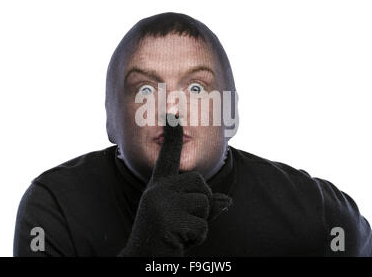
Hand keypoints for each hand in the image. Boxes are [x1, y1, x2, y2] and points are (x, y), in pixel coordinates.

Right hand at [118, 114, 231, 256]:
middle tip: (184, 221)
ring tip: (180, 232)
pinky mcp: (167, 219)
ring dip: (200, 223)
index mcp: (159, 187)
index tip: (173, 115)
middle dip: (203, 204)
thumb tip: (228, 200)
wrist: (143, 258)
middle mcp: (157, 190)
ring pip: (204, 203)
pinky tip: (179, 240)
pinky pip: (202, 225)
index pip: (168, 158)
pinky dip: (197, 237)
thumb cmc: (166, 237)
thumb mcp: (183, 218)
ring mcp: (160, 203)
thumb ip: (203, 206)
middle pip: (200, 183)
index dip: (173, 137)